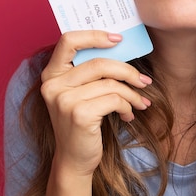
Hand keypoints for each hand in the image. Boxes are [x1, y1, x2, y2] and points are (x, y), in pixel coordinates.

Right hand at [40, 30, 151, 175]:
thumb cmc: (82, 122)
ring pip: (110, 83)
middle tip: (144, 81)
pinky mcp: (79, 114)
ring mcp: (64, 100)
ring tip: (140, 103)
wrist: (74, 160)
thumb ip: (90, 72)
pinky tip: (128, 115)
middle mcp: (53, 85)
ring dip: (132, 94)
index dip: (95, 35)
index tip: (118, 39)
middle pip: (99, 63)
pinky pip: (114, 99)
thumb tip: (123, 50)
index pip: (69, 40)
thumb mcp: (80, 93)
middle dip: (127, 71)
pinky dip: (127, 106)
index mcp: (51, 74)